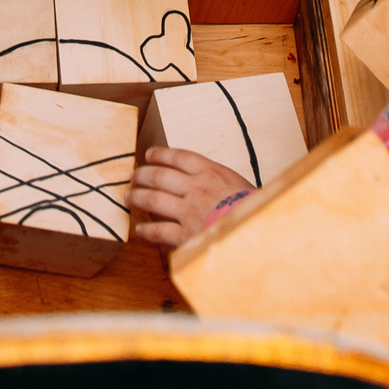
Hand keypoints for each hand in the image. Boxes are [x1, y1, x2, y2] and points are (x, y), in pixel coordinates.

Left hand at [128, 147, 256, 247]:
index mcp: (211, 172)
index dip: (161, 154)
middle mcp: (196, 188)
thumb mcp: (239, 185)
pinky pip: (159, 230)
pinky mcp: (186, 234)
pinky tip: (139, 230)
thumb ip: (219, 182)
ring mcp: (189, 210)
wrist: (258, 232)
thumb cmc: (255, 209)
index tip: (149, 154)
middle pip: (160, 176)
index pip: (179, 157)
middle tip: (133, 176)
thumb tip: (208, 182)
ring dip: (138, 197)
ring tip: (130, 197)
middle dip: (142, 174)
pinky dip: (146, 230)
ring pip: (153, 199)